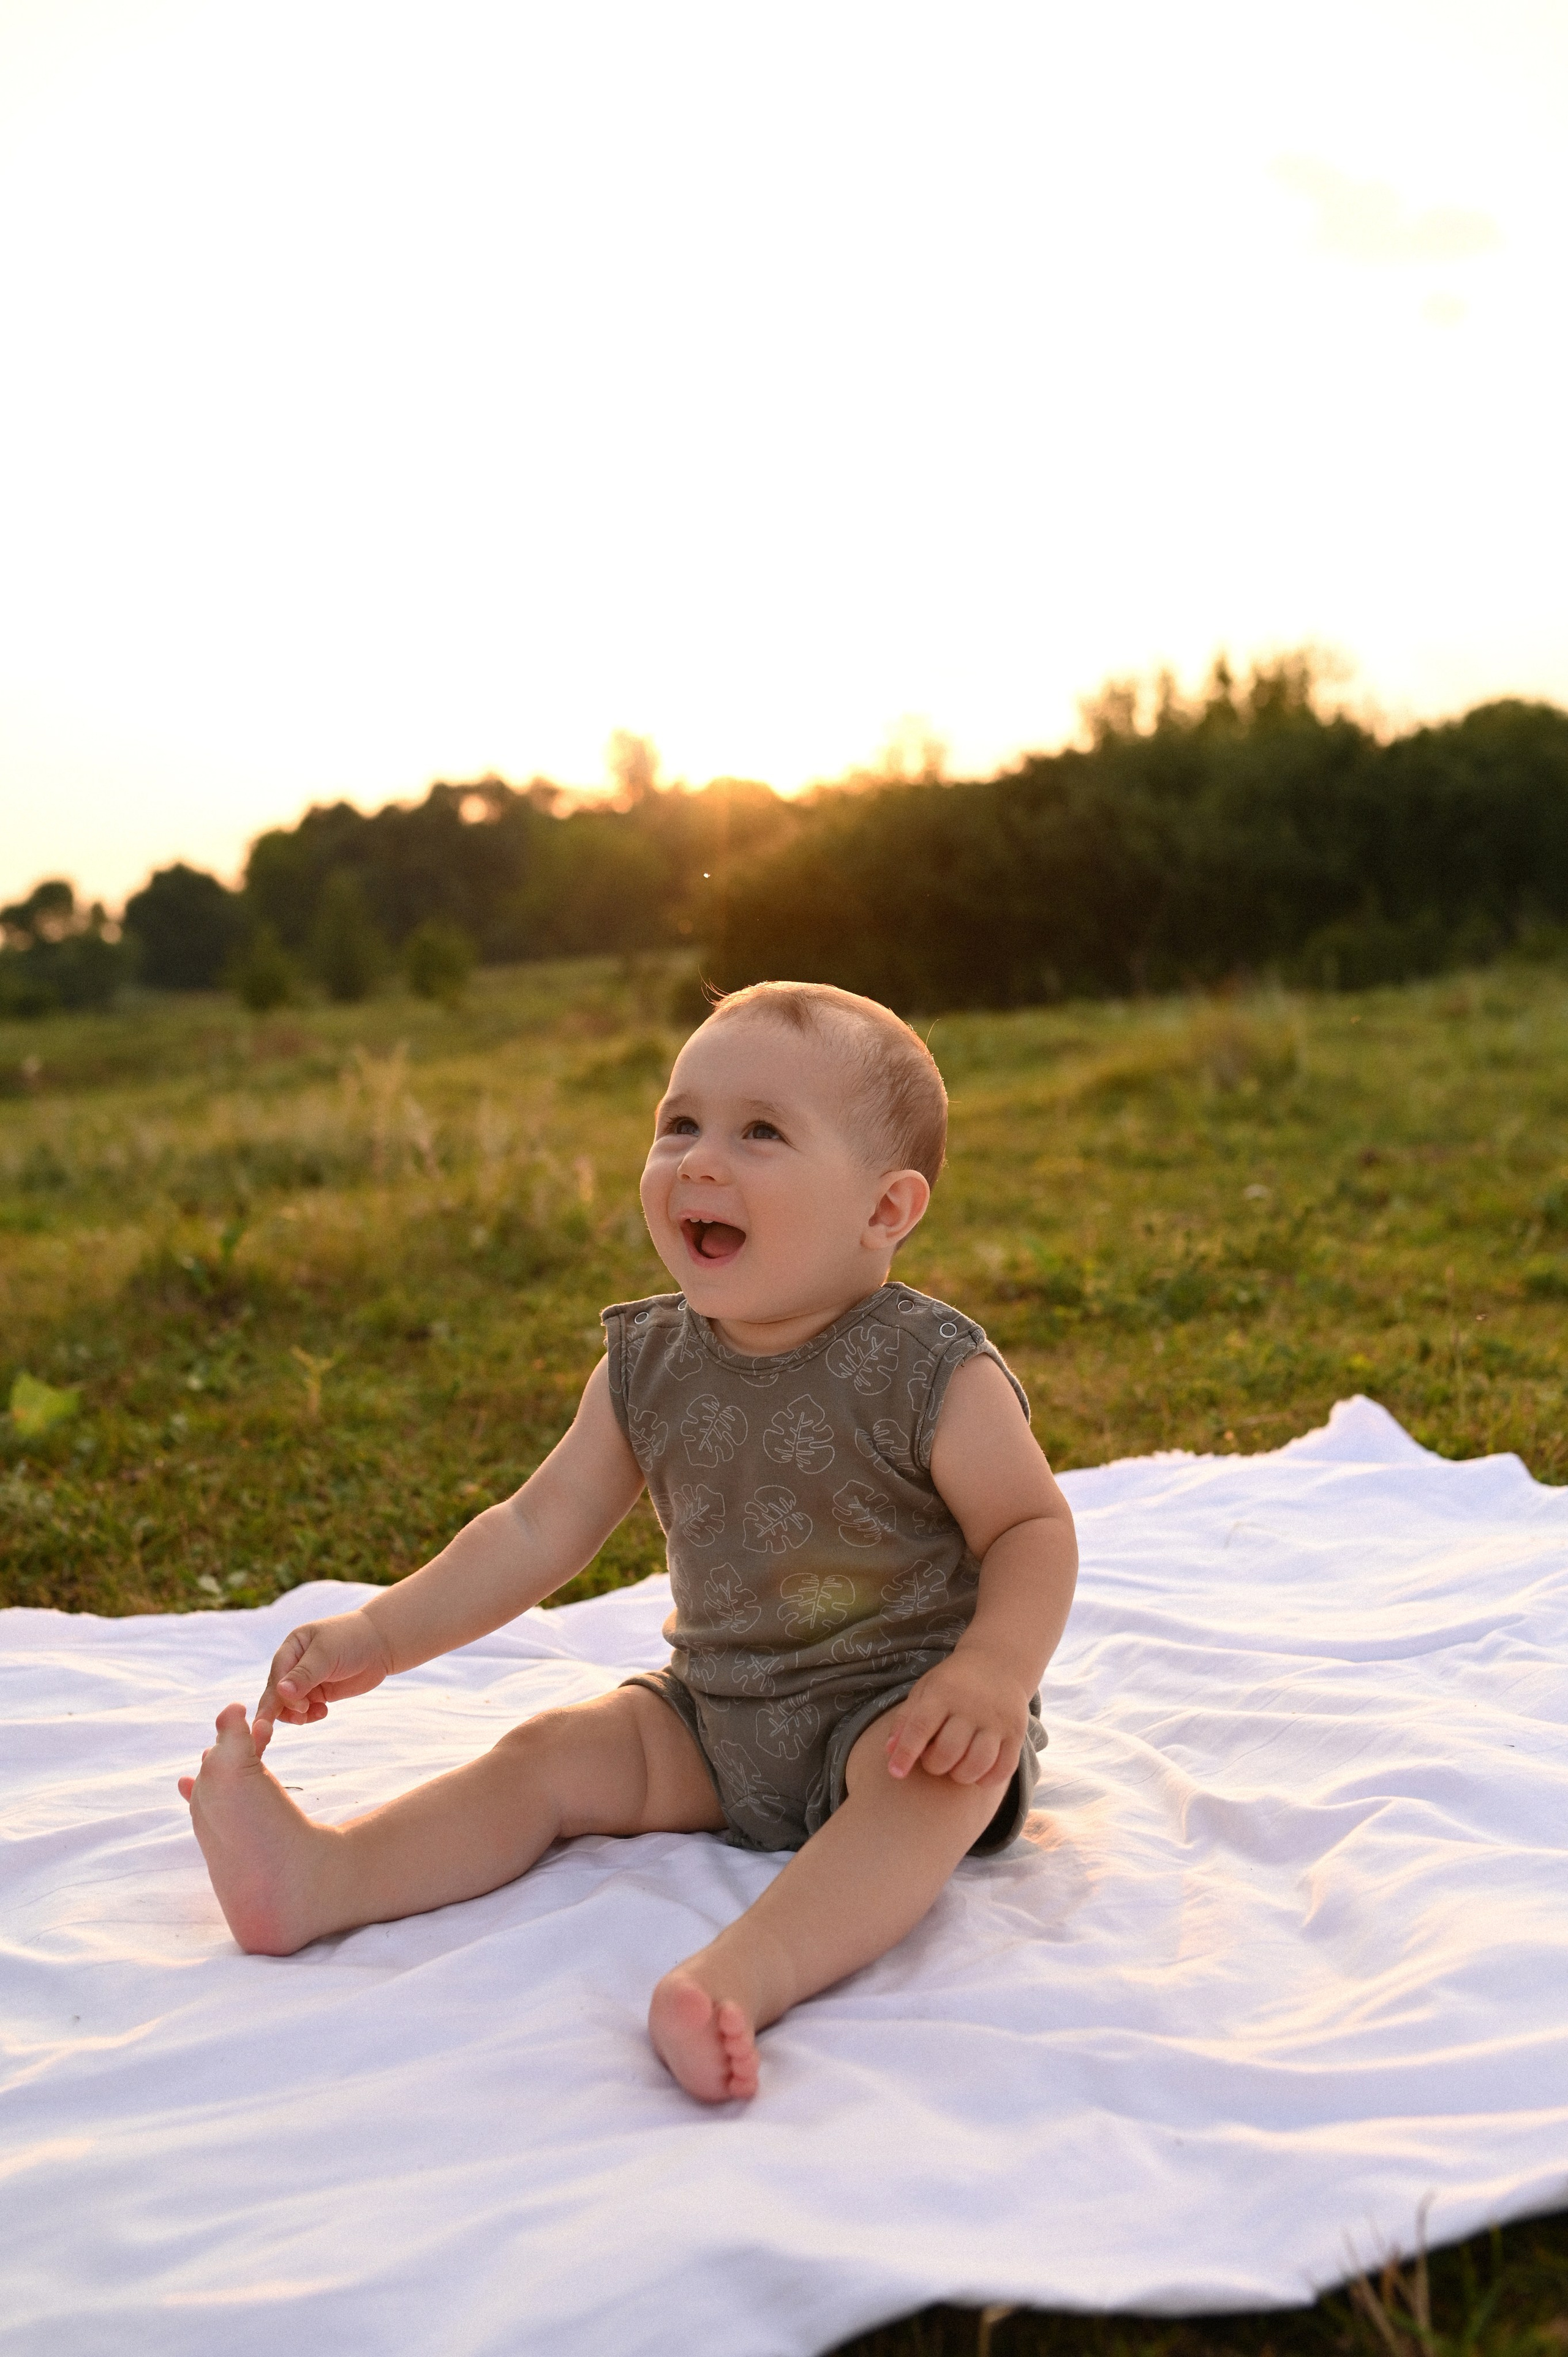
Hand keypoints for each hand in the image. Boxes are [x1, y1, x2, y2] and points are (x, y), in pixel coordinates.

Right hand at [253, 1609, 393, 1753]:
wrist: (381, 1644)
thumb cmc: (353, 1640)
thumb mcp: (327, 1654)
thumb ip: (305, 1674)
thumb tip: (281, 1691)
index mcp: (293, 1647)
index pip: (277, 1674)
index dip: (281, 1693)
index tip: (299, 1707)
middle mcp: (295, 1664)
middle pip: (277, 1692)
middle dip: (282, 1709)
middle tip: (299, 1720)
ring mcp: (307, 1680)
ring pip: (289, 1704)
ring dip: (296, 1714)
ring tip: (309, 1716)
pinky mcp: (319, 1692)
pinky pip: (304, 1709)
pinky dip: (309, 1715)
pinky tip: (323, 1712)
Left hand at [883, 1647, 1027, 1788]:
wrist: (998, 1663)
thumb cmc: (952, 1683)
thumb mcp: (925, 1690)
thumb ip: (906, 1720)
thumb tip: (889, 1753)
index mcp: (943, 1692)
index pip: (921, 1727)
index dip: (906, 1753)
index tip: (896, 1772)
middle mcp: (972, 1705)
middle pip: (948, 1752)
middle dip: (934, 1765)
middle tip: (934, 1758)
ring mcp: (998, 1720)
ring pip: (977, 1764)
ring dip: (960, 1775)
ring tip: (956, 1766)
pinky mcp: (1017, 1733)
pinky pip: (1004, 1769)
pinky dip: (987, 1779)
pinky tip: (977, 1772)